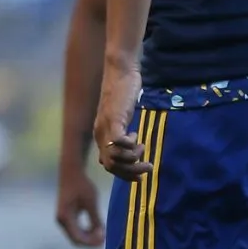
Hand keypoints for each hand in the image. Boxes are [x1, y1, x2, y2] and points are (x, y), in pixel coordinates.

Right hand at [54, 159, 103, 247]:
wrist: (71, 173)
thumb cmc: (81, 186)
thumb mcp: (91, 203)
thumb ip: (95, 219)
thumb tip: (101, 234)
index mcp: (65, 218)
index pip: (78, 238)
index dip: (91, 242)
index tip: (104, 240)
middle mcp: (61, 220)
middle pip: (75, 239)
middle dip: (90, 241)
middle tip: (104, 239)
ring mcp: (62, 219)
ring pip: (75, 235)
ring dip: (88, 237)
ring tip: (102, 233)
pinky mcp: (65, 216)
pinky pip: (75, 229)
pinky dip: (85, 231)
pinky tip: (96, 228)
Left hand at [95, 64, 149, 180]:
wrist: (120, 72)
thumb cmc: (123, 93)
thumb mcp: (122, 117)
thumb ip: (122, 133)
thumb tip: (129, 148)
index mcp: (101, 136)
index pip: (108, 165)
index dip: (124, 174)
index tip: (140, 176)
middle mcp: (100, 134)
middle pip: (111, 166)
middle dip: (131, 172)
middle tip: (148, 168)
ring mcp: (105, 127)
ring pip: (115, 157)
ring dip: (133, 158)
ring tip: (142, 147)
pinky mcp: (113, 119)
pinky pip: (118, 142)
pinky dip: (129, 145)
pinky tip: (136, 136)